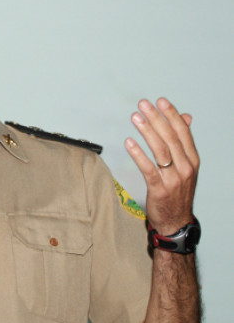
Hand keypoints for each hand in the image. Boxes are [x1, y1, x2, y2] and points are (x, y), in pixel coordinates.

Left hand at [124, 98, 198, 234]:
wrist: (176, 221)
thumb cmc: (178, 191)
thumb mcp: (186, 166)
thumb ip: (183, 142)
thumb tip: (185, 117)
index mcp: (192, 160)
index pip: (183, 133)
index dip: (172, 115)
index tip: (161, 101)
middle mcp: (185, 167)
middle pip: (170, 138)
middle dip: (157, 118)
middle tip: (144, 104)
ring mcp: (173, 179)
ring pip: (160, 150)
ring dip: (147, 131)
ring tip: (135, 117)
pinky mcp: (159, 189)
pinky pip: (148, 169)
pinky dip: (139, 154)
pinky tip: (129, 142)